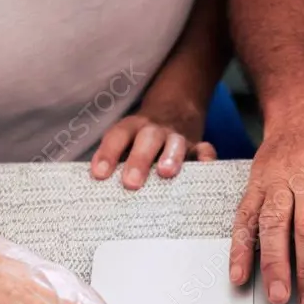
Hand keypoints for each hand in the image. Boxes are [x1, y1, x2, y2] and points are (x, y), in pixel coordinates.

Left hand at [90, 106, 215, 189]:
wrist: (175, 109)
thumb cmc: (142, 139)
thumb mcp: (127, 141)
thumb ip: (116, 161)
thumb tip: (96, 194)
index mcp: (132, 128)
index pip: (118, 137)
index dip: (108, 154)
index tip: (99, 175)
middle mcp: (154, 130)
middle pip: (147, 140)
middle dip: (139, 160)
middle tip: (131, 184)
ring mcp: (178, 137)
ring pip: (175, 143)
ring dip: (170, 156)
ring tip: (165, 173)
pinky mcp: (197, 145)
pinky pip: (204, 149)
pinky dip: (206, 156)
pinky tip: (206, 166)